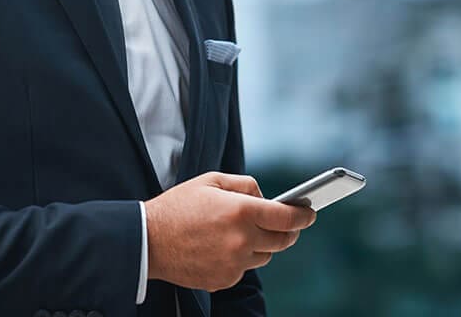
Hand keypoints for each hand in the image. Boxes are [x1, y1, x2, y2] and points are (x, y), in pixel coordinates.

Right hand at [144, 172, 315, 291]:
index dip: (304, 214)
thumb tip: (265, 196)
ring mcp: (235, 263)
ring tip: (242, 232)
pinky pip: (245, 268)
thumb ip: (244, 184)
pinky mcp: (226, 279)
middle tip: (287, 224)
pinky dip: (241, 258)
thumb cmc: (177, 207)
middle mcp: (242, 239)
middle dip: (290, 231)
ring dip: (262, 244)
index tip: (310, 212)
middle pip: (283, 240)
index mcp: (240, 211)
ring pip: (266, 256)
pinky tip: (221, 246)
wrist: (149, 240)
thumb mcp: (209, 181)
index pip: (286, 216)